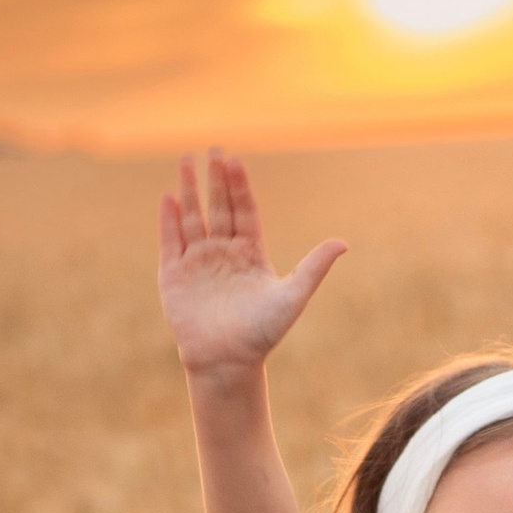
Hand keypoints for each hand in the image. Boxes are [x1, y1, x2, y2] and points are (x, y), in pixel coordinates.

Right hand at [156, 149, 344, 375]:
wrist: (228, 363)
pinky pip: (171, 242)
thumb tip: (343, 242)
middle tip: (213, 150)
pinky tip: (169, 196)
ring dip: (189, 190)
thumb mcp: (292, 296)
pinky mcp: (175, 276)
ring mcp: (198, 263)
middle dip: (215, 179)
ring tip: (187, 160)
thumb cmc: (262, 333)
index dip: (240, 186)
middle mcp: (224, 253)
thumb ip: (314, 267)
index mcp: (251, 254)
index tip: (235, 160)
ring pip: (193, 218)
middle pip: (219, 207)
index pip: (244, 211)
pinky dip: (169, 220)